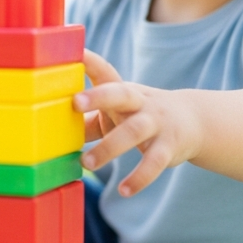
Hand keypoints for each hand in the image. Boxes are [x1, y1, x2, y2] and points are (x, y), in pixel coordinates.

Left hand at [72, 50, 203, 196]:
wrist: (193, 120)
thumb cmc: (139, 115)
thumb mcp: (116, 111)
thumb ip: (87, 119)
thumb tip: (48, 130)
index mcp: (123, 91)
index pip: (105, 72)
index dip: (89, 61)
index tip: (74, 52)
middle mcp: (140, 102)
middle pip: (120, 94)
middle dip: (99, 96)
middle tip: (75, 102)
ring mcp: (156, 123)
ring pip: (133, 131)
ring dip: (109, 148)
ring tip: (87, 163)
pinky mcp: (169, 147)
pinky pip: (154, 163)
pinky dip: (139, 178)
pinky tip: (124, 190)